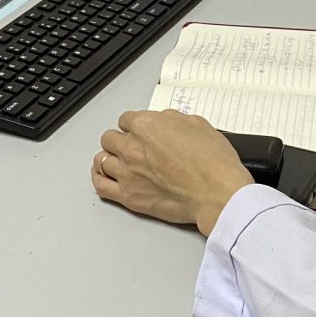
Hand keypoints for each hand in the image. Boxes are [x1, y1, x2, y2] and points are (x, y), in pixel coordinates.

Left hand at [92, 110, 252, 235]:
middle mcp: (132, 148)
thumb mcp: (198, 124)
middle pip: (110, 138)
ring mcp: (128, 173)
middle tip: (129, 145)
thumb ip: (173, 120)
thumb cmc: (213, 163)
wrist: (216, 194)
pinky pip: (101, 185)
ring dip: (109, 157)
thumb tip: (164, 121)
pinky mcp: (129, 196)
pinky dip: (99, 178)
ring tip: (116, 160)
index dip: (134, 124)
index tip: (138, 130)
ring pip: (102, 160)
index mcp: (147, 126)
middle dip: (120, 139)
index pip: (126, 119)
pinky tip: (103, 176)